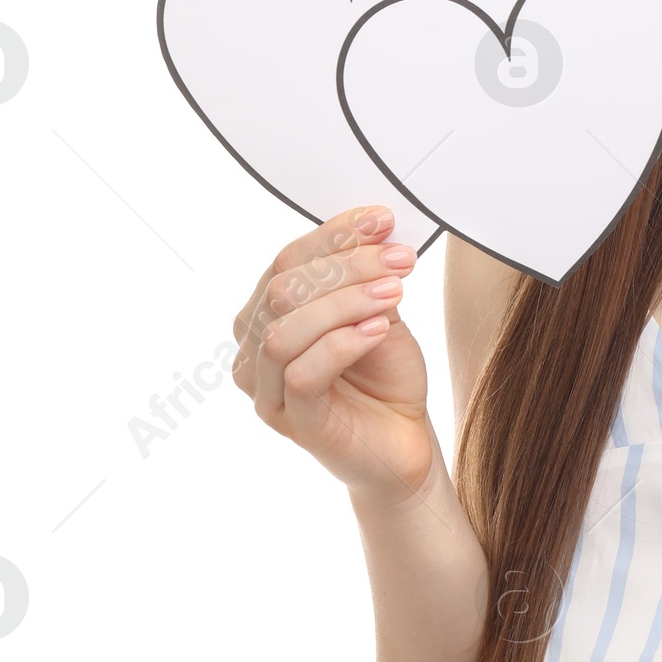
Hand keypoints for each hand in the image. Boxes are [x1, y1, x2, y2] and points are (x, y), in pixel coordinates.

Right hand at [230, 205, 435, 505]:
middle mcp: (256, 351)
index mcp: (268, 315)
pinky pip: (301, 374)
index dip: (334, 235)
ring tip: (394, 292)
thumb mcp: (379, 313)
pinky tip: (379, 329)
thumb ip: (364, 278)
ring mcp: (268, 390)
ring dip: (344, 301)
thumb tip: (373, 229)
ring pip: (284, 329)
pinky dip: (342, 343)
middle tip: (399, 259)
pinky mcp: (292, 422)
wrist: (405, 441)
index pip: (287, 261)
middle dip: (346, 265)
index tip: (382, 220)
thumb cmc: (385, 379)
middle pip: (282, 289)